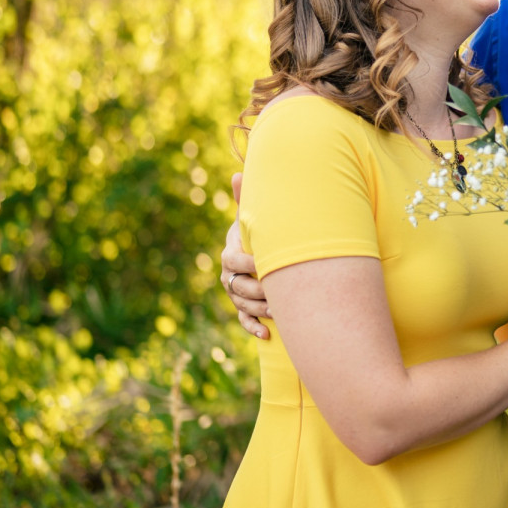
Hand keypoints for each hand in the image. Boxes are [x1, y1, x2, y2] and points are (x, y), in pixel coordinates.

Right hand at [220, 171, 271, 338]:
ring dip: (259, 309)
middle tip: (277, 292)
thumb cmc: (261, 233)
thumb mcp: (253, 218)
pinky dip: (253, 328)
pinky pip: (243, 321)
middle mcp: (229, 275)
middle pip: (238, 286)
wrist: (264, 253)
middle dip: (257, 290)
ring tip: (278, 311)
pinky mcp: (244, 309)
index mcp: (231, 253)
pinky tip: (267, 335)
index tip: (266, 266)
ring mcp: (235, 293)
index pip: (234, 261)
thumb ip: (245, 199)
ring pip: (242, 305)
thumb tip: (237, 172)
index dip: (250, 264)